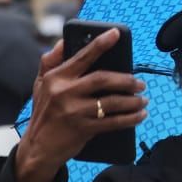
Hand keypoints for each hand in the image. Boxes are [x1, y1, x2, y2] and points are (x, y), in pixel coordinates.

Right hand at [13, 29, 147, 181]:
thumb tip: (65, 41)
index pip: (82, 57)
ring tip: (143, 99)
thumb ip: (51, 62)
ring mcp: (74, 112)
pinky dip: (130, 119)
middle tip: (140, 83)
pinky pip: (113, 122)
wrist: (38, 148)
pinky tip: (140, 115)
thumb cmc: (43, 112)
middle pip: (103, 79)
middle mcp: (65, 93)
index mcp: (56, 78)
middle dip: (127, 80)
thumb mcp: (40, 84)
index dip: (100, 44)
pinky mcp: (83, 129)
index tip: (116, 34)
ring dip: (133, 101)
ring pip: (112, 102)